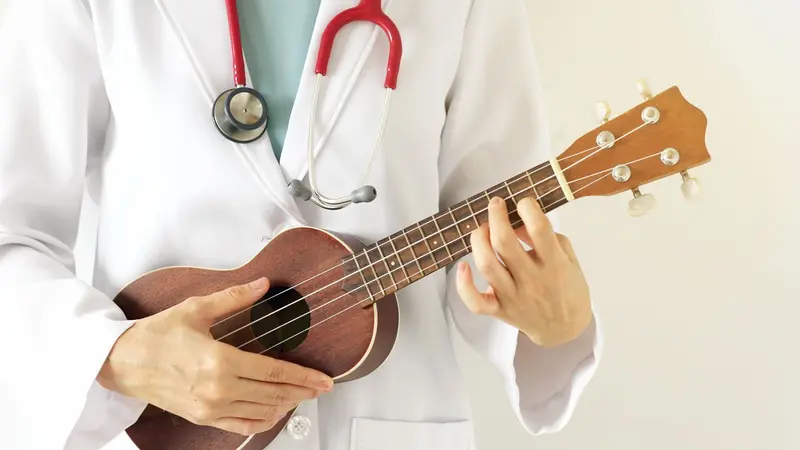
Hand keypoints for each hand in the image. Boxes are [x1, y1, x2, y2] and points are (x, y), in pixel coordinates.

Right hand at [97, 278, 332, 435]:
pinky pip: (240, 425)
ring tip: (303, 397)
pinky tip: (274, 413)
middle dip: (302, 391)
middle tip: (322, 388)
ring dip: (286, 404)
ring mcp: (210, 407)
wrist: (121, 362)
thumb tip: (263, 284)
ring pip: (260, 411)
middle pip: (272, 394)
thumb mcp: (197, 308)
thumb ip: (234, 297)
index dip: (303, 376)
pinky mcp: (202, 417)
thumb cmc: (155, 335)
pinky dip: (262, 421)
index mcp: (220, 361)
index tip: (323, 379)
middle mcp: (218, 389)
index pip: (273, 372)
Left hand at [456, 196, 592, 347]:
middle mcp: (532, 280)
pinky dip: (464, 285)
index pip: (539, 229)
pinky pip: (476, 302)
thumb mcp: (569, 258)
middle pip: (504, 243)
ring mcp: (513, 296)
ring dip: (479, 240)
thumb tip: (519, 221)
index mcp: (554, 264)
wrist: (564, 329)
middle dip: (496, 217)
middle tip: (496, 204)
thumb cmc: (567, 288)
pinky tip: (461, 266)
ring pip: (487, 265)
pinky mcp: (500, 310)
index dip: (527, 207)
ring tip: (482, 228)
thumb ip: (549, 237)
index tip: (523, 202)